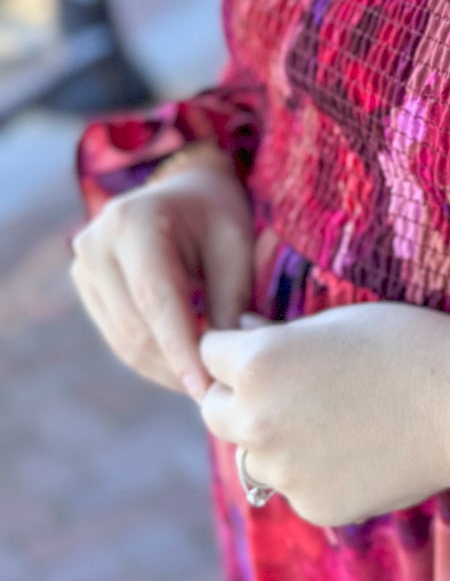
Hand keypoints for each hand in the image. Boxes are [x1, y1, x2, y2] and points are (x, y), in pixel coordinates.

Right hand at [69, 149, 254, 399]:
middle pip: (136, 328)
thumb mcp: (235, 245)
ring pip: (124, 340)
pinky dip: (152, 357)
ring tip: (205, 382)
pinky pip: (118, 335)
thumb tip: (224, 364)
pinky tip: (183, 366)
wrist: (184, 188)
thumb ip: (230, 301)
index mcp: (134, 224)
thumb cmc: (217, 213)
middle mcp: (96, 244)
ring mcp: (83, 265)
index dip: (181, 350)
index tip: (204, 390)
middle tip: (217, 392)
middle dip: (177, 366)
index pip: (156, 302)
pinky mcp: (85, 285)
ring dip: (165, 368)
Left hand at [198, 306, 449, 527]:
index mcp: (256, 364)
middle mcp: (255, 421)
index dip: (238, 346)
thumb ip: (278, 339)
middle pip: (216, 412)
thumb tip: (244, 338)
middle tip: (291, 390)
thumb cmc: (411, 346)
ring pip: (254, 457)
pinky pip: (296, 488)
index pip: (209, 352)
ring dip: (276, 441)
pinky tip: (362, 452)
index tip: (265, 345)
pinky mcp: (314, 506)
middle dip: (242, 398)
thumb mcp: (335, 323)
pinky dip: (316, 473)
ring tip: (336, 422)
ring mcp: (283, 471)